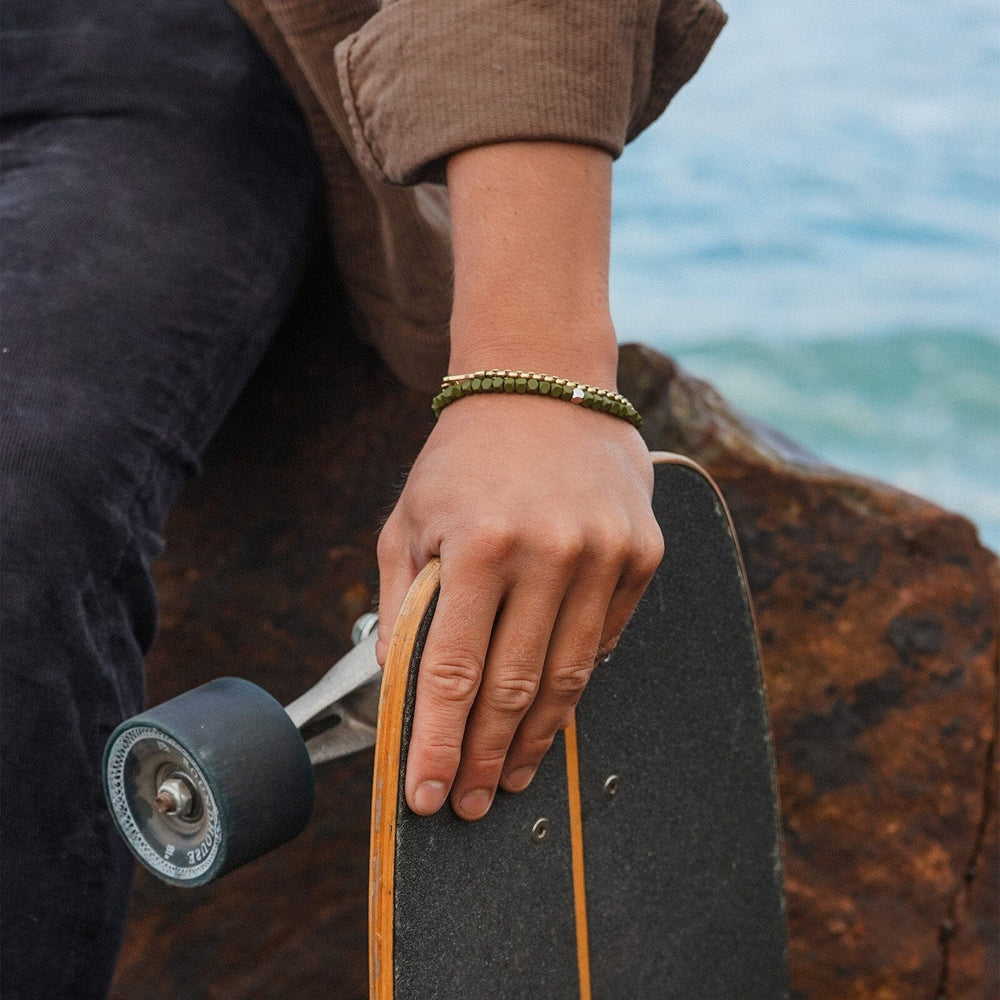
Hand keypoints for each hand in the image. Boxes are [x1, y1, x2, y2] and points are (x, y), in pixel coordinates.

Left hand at [376, 391, 662, 819]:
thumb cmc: (464, 457)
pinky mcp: (642, 552)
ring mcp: (606, 553)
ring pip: (569, 676)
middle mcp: (550, 551)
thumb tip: (399, 684)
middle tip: (470, 803)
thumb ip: (400, 602)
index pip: (455, 671)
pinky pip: (606, 637)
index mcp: (482, 544)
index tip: (427, 794)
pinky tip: (550, 705)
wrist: (545, 386)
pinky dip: (575, 677)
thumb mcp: (409, 518)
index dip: (439, 743)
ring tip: (512, 776)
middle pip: (514, 687)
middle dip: (487, 757)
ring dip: (536, 736)